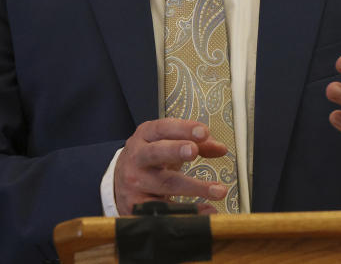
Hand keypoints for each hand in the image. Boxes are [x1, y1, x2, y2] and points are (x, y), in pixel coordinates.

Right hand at [114, 118, 228, 215]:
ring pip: (165, 184)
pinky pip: (164, 209)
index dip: (183, 129)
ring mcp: (136, 182)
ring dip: (194, 187)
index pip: (163, 128)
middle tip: (194, 150)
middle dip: (175, 150)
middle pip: (156, 153)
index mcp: (145, 136)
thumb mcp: (168, 144)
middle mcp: (137, 157)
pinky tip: (205, 210)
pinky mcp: (137, 205)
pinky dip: (187, 211)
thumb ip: (196, 143)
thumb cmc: (150, 159)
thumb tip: (220, 149)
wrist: (119, 181)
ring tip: (218, 190)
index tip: (202, 132)